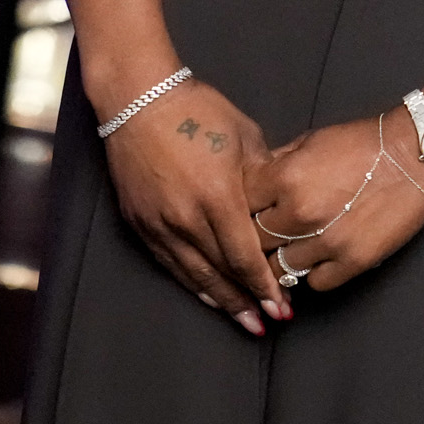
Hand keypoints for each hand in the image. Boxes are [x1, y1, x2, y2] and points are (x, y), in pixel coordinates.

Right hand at [101, 80, 287, 333]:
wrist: (139, 99)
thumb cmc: (198, 111)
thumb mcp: (245, 138)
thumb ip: (264, 179)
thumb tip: (282, 208)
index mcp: (218, 197)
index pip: (245, 256)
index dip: (265, 286)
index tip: (283, 307)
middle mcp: (187, 218)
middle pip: (221, 273)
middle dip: (247, 302)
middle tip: (268, 323)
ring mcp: (160, 224)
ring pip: (194, 275)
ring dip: (220, 301)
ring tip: (244, 322)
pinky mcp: (140, 224)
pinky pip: (169, 264)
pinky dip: (191, 284)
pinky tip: (206, 297)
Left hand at [243, 111, 423, 294]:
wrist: (415, 154)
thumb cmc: (364, 143)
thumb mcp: (310, 141)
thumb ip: (276, 165)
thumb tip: (251, 185)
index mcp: (285, 177)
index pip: (238, 207)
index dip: (239, 210)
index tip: (247, 212)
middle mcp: (300, 213)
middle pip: (253, 242)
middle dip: (257, 237)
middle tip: (267, 233)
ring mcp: (326, 241)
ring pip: (279, 268)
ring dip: (283, 259)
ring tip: (294, 246)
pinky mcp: (352, 262)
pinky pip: (314, 283)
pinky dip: (313, 272)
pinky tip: (320, 256)